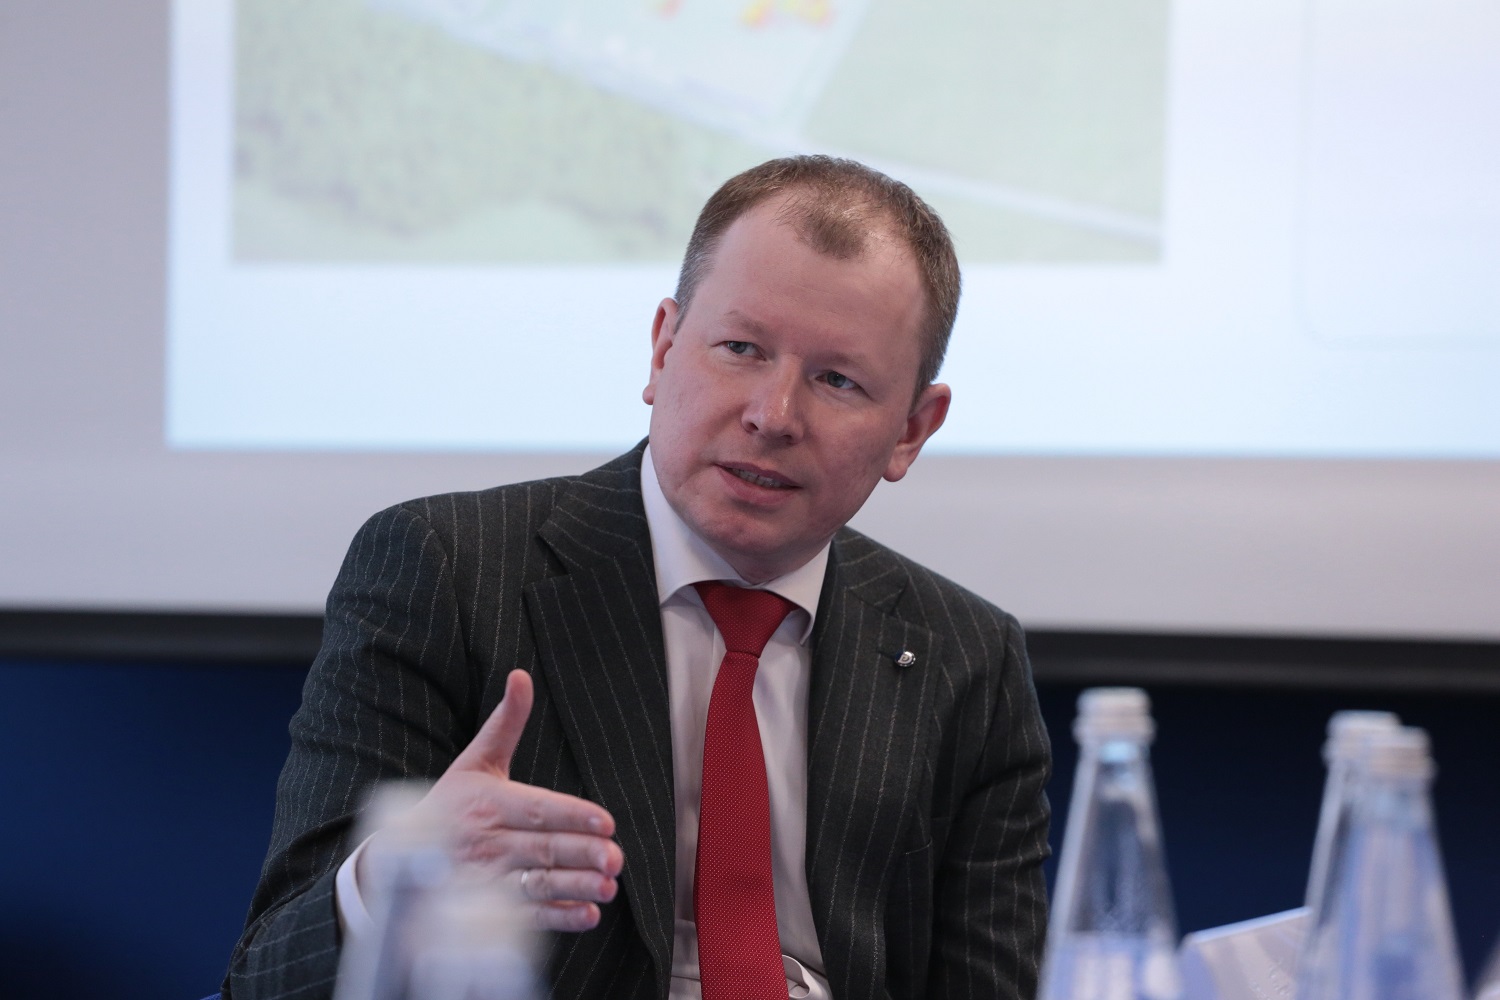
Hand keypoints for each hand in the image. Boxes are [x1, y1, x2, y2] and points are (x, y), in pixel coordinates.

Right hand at [359, 669, 622, 930]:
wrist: (399, 859)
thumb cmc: (449, 805)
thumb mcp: (474, 762)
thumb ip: (505, 722)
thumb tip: (521, 676)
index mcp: (487, 803)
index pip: (536, 808)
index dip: (572, 815)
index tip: (606, 821)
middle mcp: (486, 842)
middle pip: (542, 849)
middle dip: (582, 853)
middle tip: (615, 858)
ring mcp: (486, 880)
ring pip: (538, 884)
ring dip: (574, 887)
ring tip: (608, 887)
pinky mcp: (487, 911)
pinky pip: (527, 917)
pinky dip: (557, 918)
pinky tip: (587, 915)